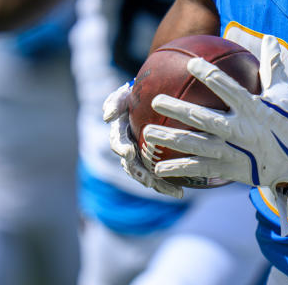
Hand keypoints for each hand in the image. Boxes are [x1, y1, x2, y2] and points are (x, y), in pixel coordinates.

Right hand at [102, 81, 182, 197]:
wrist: (149, 101)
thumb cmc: (135, 96)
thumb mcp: (124, 95)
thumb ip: (115, 102)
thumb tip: (107, 116)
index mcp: (120, 133)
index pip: (118, 142)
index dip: (122, 149)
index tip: (130, 153)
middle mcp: (128, 149)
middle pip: (131, 166)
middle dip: (140, 174)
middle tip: (149, 181)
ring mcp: (141, 157)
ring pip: (146, 175)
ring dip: (157, 185)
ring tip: (171, 192)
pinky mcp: (155, 163)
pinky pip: (160, 176)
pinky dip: (168, 185)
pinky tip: (180, 192)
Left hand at [143, 35, 287, 192]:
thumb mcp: (284, 93)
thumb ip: (273, 66)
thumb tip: (270, 37)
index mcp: (252, 108)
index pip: (227, 88)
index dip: (209, 75)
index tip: (191, 63)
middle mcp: (238, 130)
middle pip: (202, 118)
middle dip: (177, 109)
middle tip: (155, 100)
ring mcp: (232, 151)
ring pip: (195, 145)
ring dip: (169, 139)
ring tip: (147, 132)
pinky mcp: (228, 169)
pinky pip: (200, 169)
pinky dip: (179, 169)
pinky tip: (158, 168)